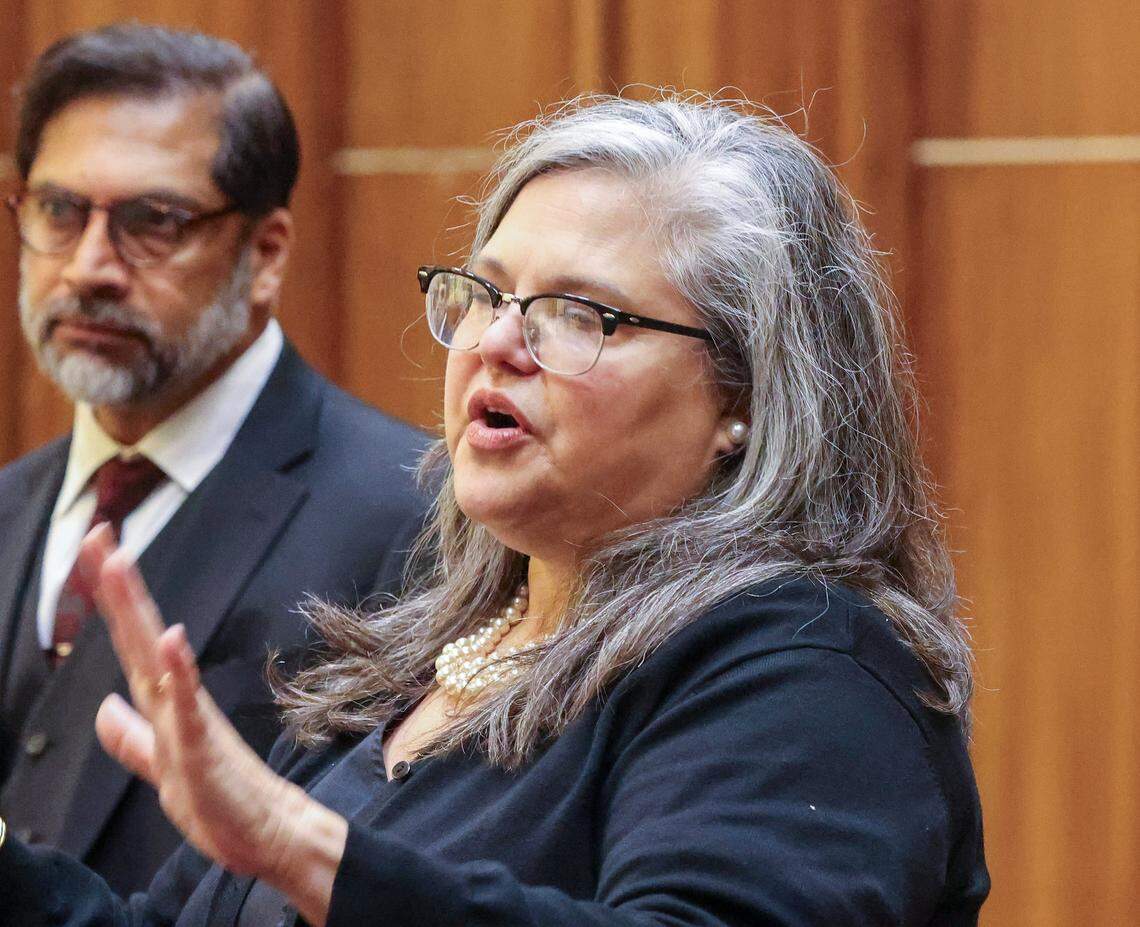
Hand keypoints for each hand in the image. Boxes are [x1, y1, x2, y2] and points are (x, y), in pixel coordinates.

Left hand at [81, 524, 346, 922]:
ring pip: (157, 657)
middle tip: (100, 535)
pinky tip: (170, 639)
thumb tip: (105, 708)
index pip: (133, 644)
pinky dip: (178, 671)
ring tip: (119, 566)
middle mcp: (177, 702)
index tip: (98, 553)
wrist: (271, 834)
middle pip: (140, 636)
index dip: (113, 602)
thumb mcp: (163, 768)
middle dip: (117, 588)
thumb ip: (133, 738)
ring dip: (138, 611)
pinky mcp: (206, 746)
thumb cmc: (224, 802)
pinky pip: (188, 705)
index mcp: (166, 706)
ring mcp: (192, 720)